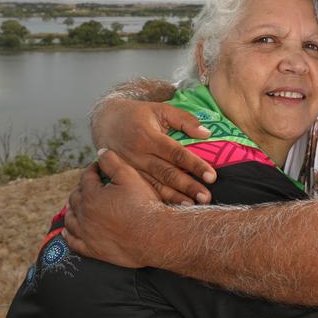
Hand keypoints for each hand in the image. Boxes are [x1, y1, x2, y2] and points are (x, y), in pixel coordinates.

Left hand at [64, 150, 162, 267]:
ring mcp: (87, 234)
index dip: (92, 170)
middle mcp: (84, 214)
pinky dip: (68, 235)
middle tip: (89, 185)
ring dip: (72, 211)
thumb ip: (113, 162)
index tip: (99, 167)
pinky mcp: (92, 249)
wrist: (153, 235)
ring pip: (71, 220)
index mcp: (91, 195)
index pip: (86, 177)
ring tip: (76, 206)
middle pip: (75, 198)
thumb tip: (101, 152)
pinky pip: (73, 242)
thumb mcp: (130, 177)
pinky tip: (68, 231)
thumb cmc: (143, 204)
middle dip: (81, 189)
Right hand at [92, 98, 216, 203]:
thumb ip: (184, 119)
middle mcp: (138, 154)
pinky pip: (142, 190)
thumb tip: (206, 133)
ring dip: (174, 198)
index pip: (176, 153)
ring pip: (154, 186)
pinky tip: (171, 209)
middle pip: (166, 173)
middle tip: (207, 197)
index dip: (194, 165)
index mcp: (148, 137)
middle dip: (188, 187)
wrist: (104, 120)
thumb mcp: (160, 109)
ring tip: (192, 207)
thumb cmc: (138, 114)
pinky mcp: (123, 177)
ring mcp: (129, 168)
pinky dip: (157, 200)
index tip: (212, 176)